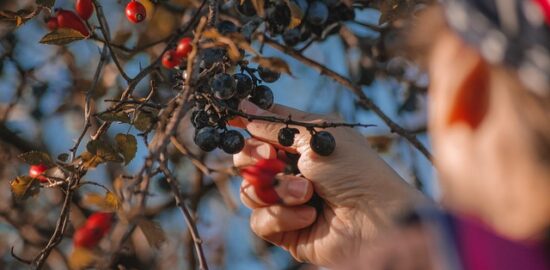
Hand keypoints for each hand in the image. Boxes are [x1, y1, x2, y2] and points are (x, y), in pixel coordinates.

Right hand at [233, 100, 426, 266]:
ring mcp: (286, 200)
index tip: (233, 121)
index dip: (246, 125)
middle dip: (255, 157)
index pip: (262, 129)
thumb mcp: (315, 136)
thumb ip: (276, 124)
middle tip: (273, 157)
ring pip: (249, 190)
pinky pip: (260, 220)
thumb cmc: (355, 170)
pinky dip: (282, 216)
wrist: (374, 218)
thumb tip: (243, 106)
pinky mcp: (284, 228)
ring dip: (276, 189)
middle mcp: (291, 169)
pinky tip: (309, 215)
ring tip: (306, 193)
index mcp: (301, 142)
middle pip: (246, 159)